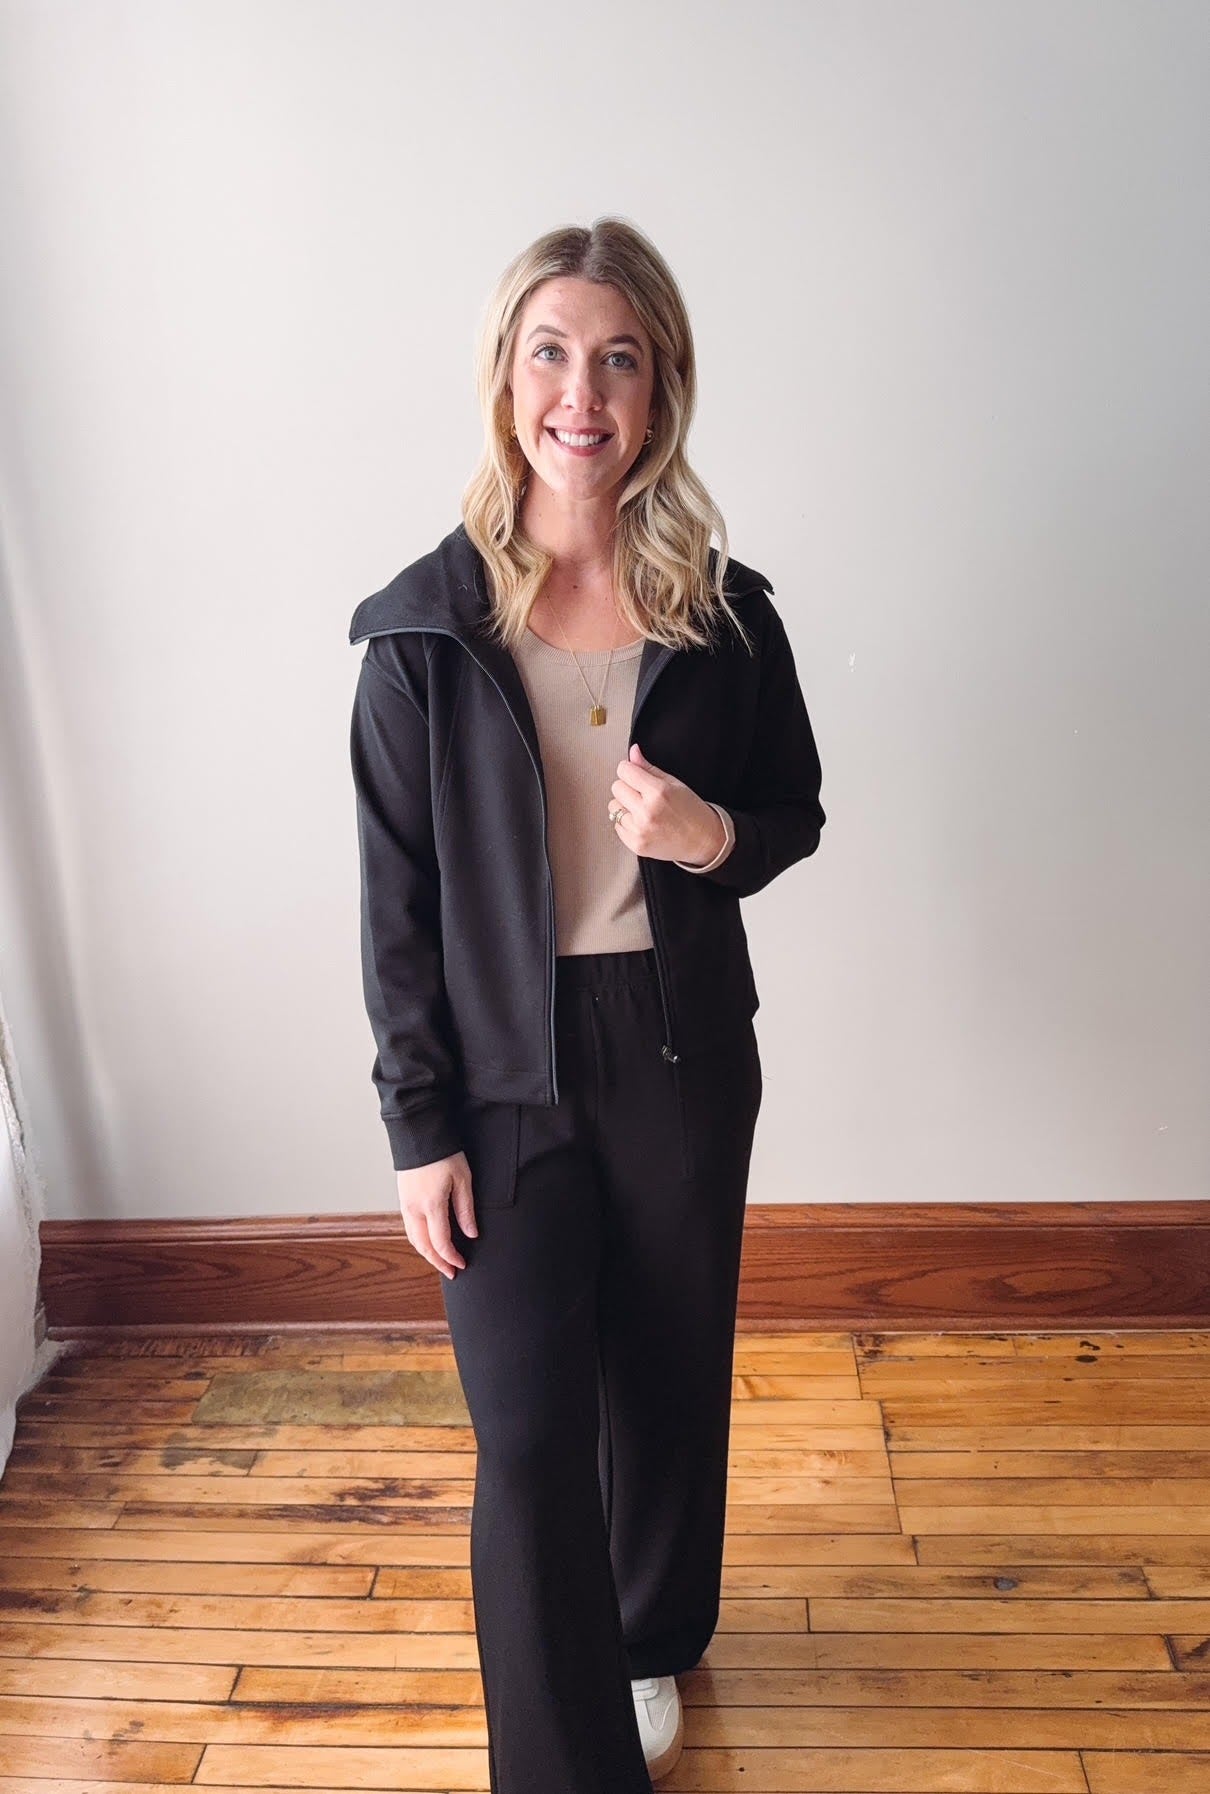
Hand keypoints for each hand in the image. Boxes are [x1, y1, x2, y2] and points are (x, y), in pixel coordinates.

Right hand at [396, 1154, 477, 1280]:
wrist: (420, 1134)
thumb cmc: (444, 1153)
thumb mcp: (463, 1179)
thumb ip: (466, 1209)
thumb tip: (471, 1234)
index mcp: (431, 1205)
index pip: (441, 1242)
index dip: (452, 1257)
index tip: (462, 1265)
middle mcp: (414, 1209)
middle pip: (424, 1246)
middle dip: (438, 1262)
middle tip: (452, 1272)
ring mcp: (405, 1204)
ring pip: (414, 1239)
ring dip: (427, 1254)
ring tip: (441, 1261)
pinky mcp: (403, 1199)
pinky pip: (410, 1228)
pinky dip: (420, 1241)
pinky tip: (429, 1242)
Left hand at [608, 743, 724, 864]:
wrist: (703, 841)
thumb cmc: (692, 811)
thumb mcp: (674, 784)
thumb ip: (649, 768)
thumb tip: (633, 752)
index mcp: (659, 792)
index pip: (624, 770)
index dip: (630, 770)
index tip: (636, 775)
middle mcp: (647, 812)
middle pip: (616, 787)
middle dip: (627, 787)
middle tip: (643, 794)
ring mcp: (640, 830)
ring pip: (613, 807)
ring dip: (625, 806)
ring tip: (643, 810)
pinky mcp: (635, 844)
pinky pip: (617, 826)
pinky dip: (627, 823)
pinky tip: (643, 823)